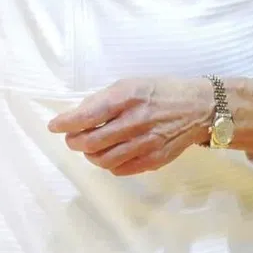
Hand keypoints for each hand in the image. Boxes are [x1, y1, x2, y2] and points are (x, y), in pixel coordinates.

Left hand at [47, 76, 213, 175]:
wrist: (198, 107)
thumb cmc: (160, 91)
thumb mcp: (131, 83)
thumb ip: (105, 99)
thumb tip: (78, 114)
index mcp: (128, 97)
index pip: (89, 114)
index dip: (66, 123)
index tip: (54, 126)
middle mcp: (135, 121)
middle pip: (92, 141)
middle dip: (74, 142)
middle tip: (71, 139)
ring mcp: (146, 143)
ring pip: (104, 159)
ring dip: (90, 155)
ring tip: (89, 148)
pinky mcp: (154, 160)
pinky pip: (121, 169)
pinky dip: (109, 164)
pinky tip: (110, 155)